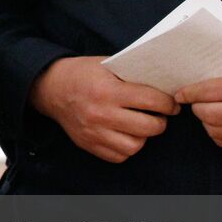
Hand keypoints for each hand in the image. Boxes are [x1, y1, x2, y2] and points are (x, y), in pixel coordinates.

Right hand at [30, 56, 179, 162]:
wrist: (50, 88)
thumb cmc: (82, 73)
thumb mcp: (107, 65)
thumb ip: (132, 76)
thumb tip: (163, 87)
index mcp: (108, 90)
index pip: (152, 101)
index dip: (168, 103)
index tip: (171, 104)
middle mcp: (102, 114)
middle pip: (149, 127)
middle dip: (160, 121)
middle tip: (159, 115)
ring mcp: (94, 132)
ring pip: (136, 146)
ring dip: (143, 137)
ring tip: (141, 126)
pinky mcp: (89, 145)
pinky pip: (119, 156)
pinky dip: (127, 147)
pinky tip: (125, 134)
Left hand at [175, 60, 221, 150]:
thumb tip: (190, 81)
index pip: (207, 92)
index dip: (189, 93)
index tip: (180, 94)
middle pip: (207, 115)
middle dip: (197, 108)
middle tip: (197, 102)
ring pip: (214, 131)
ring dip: (206, 122)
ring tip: (209, 112)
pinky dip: (218, 133)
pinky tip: (220, 124)